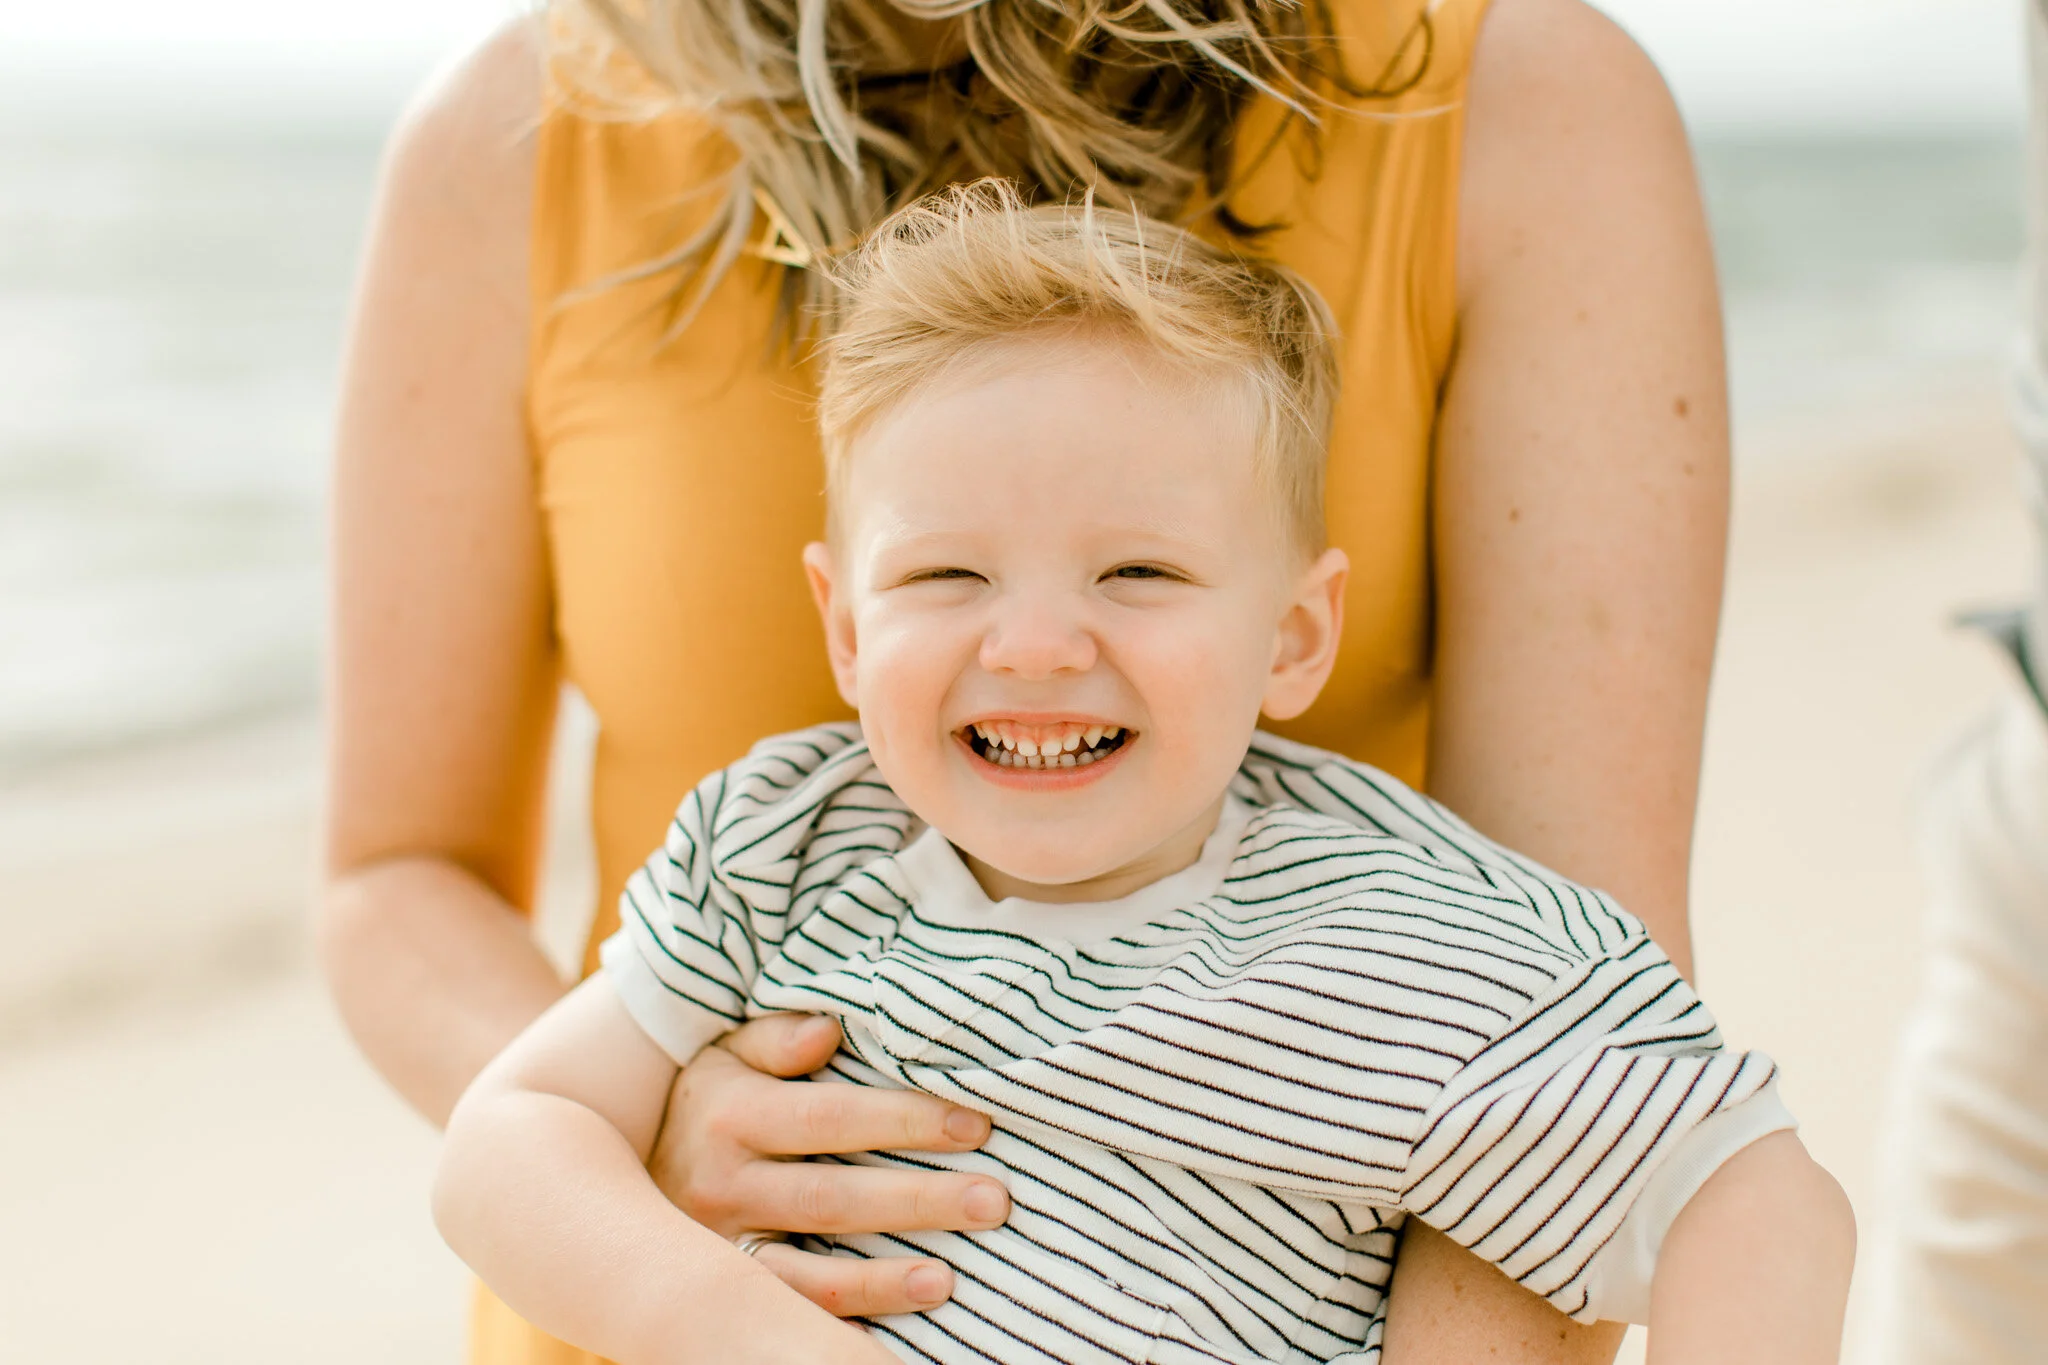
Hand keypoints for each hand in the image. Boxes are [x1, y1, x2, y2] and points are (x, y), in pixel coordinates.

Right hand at [648, 1013, 1010, 1317]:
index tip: (976, 1125)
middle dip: (918, 1199)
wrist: (605, 1176)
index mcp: (732, 1113)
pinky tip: (885, 1331)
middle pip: (832, 1196)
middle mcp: (723, 1183)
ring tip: (948, 1278)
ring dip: (882, 1278)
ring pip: (808, 1269)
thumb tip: (828, 1030)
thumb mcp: (723, 1053)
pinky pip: (785, 1312)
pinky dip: (837, 1322)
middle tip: (993, 1199)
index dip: (905, 1120)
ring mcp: (719, 1246)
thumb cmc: (703, 1102)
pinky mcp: (724, 1289)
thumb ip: (774, 1038)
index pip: (832, 1117)